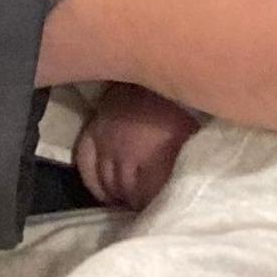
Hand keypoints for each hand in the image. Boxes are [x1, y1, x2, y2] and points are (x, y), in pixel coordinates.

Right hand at [72, 83, 199, 210]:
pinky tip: (104, 194)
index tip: (160, 211)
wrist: (160, 65)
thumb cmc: (182, 106)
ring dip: (116, 196)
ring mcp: (105, 141)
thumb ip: (183, 164)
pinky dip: (93, 183)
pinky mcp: (93, 131)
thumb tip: (186, 191)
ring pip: (105, 180)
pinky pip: (85, 164)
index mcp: (154, 156)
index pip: (147, 195)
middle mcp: (124, 152)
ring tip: (127, 203)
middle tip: (144, 210)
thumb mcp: (191, 137)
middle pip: (125, 190)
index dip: (153, 206)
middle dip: (135, 203)